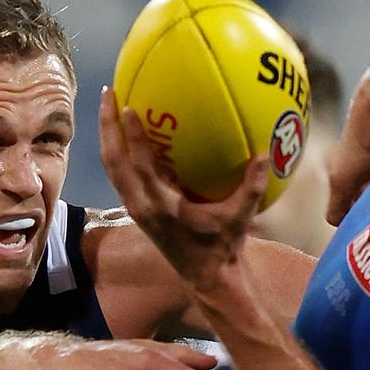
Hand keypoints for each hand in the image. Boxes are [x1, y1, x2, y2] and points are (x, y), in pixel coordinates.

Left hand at [97, 86, 267, 288]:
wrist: (206, 277)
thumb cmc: (222, 246)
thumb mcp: (240, 217)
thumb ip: (251, 187)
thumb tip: (262, 155)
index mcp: (162, 206)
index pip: (140, 168)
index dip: (132, 138)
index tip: (126, 108)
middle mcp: (142, 206)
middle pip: (113, 162)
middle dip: (106, 127)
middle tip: (108, 92)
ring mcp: (136, 207)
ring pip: (112, 168)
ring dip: (107, 136)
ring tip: (108, 105)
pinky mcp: (138, 208)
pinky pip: (120, 175)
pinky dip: (119, 150)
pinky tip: (124, 131)